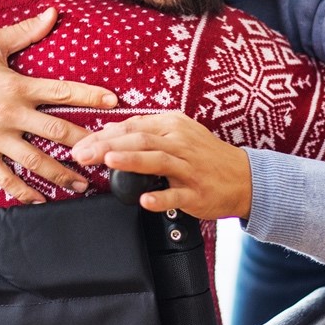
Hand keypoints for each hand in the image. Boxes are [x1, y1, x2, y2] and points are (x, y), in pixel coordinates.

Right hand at [0, 7, 117, 203]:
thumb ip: (24, 32)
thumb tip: (52, 14)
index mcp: (17, 86)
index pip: (62, 92)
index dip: (90, 97)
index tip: (113, 103)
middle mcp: (10, 114)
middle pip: (56, 132)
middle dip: (85, 144)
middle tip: (106, 154)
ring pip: (35, 160)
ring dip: (61, 174)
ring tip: (82, 184)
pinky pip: (5, 178)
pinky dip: (24, 191)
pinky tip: (41, 200)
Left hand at [71, 112, 250, 218]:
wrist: (244, 177)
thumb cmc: (204, 155)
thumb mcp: (176, 133)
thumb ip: (143, 131)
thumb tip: (108, 130)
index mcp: (172, 125)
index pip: (132, 126)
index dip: (103, 134)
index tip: (80, 144)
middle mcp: (180, 143)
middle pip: (140, 140)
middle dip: (107, 146)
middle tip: (82, 154)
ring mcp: (189, 168)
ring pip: (158, 161)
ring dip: (132, 160)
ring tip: (109, 161)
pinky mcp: (197, 193)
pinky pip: (177, 195)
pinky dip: (160, 197)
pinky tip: (144, 200)